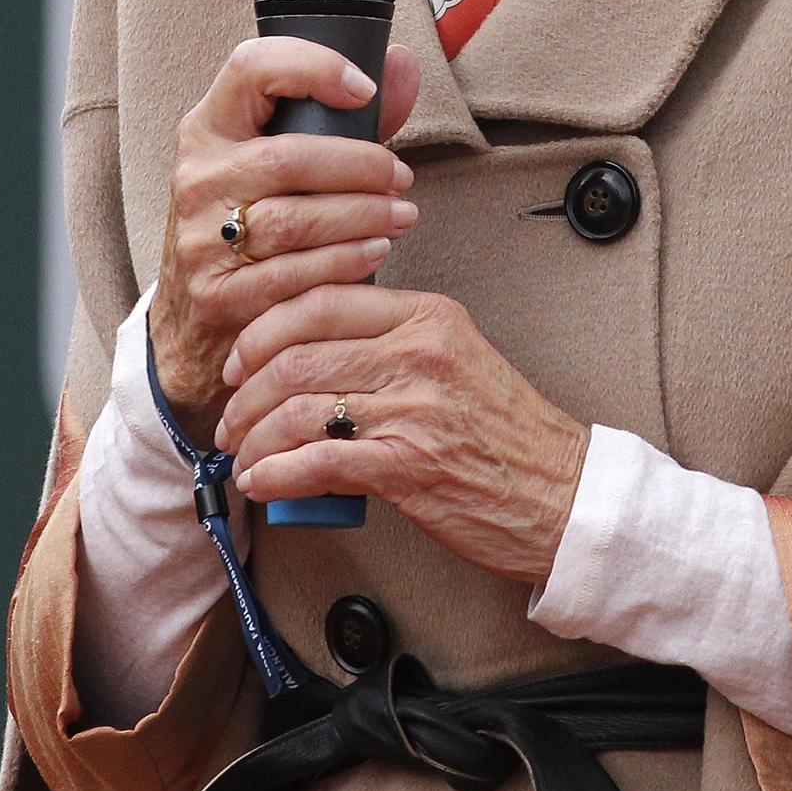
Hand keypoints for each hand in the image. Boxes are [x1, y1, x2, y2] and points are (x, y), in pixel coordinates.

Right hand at [149, 37, 421, 442]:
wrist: (196, 315)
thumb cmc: (256, 218)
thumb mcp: (284, 161)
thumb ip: (346, 117)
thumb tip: (403, 64)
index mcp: (209, 127)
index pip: (250, 68)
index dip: (313, 67)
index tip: (365, 90)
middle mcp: (198, 175)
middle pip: (288, 157)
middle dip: (360, 165)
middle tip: (402, 177)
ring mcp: (200, 236)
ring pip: (294, 219)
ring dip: (362, 215)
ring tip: (401, 215)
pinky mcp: (215, 292)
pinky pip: (291, 274)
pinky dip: (343, 261)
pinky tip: (375, 251)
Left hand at [215, 284, 589, 585]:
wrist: (561, 491)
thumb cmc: (506, 432)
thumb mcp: (456, 359)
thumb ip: (392, 345)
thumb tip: (311, 356)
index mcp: (428, 315)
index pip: (322, 299)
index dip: (264, 330)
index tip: (241, 359)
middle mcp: (419, 351)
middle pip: (297, 353)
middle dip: (245, 392)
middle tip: (230, 417)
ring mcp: (415, 407)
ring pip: (298, 407)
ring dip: (252, 439)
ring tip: (242, 457)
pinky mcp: (410, 465)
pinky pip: (317, 461)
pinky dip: (275, 474)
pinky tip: (261, 483)